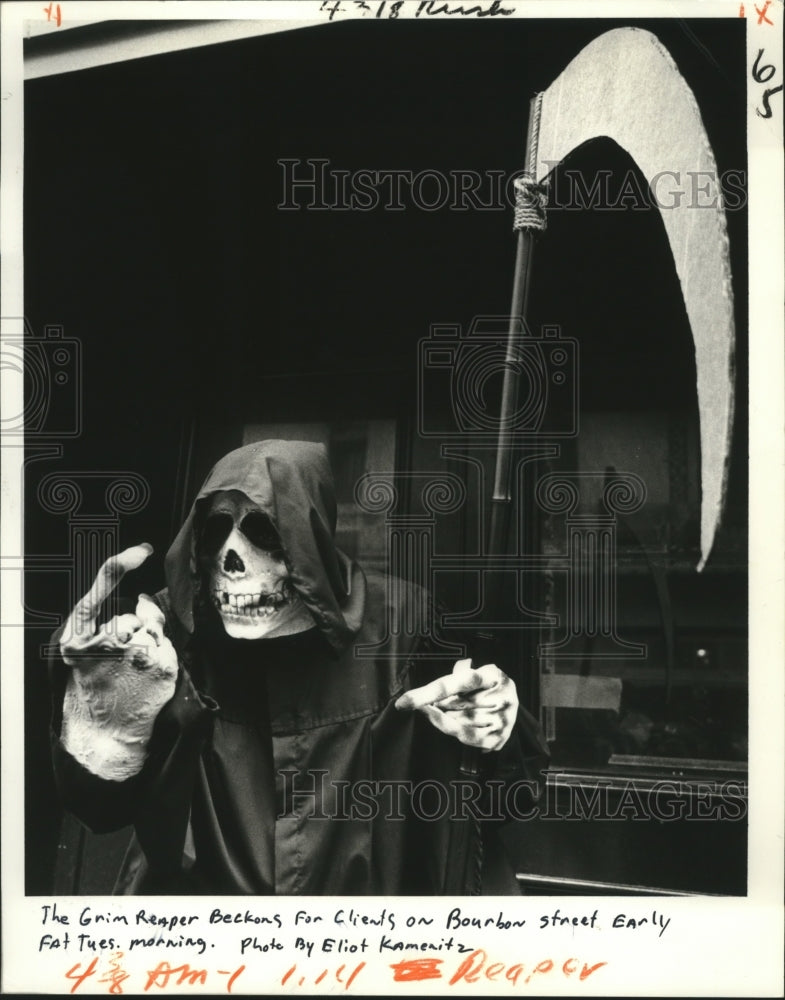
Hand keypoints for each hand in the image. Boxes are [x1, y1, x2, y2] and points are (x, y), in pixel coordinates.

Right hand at [59, 544, 177, 779]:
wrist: (104, 734)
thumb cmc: (93, 688)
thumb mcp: (81, 651)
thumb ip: (104, 619)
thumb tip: (145, 596)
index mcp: (78, 637)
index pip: (101, 586)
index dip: (121, 563)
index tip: (142, 550)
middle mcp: (108, 641)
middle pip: (134, 612)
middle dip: (134, 627)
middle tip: (120, 662)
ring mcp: (138, 653)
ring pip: (154, 628)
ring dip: (148, 642)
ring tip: (131, 672)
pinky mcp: (163, 666)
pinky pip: (168, 644)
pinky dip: (162, 655)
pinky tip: (146, 676)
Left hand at [395, 658, 517, 751]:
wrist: (513, 699)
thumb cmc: (487, 683)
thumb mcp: (476, 671)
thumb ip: (453, 679)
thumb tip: (426, 699)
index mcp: (492, 675)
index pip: (454, 684)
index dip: (427, 693)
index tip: (404, 702)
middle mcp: (501, 698)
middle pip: (452, 707)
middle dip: (438, 704)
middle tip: (438, 700)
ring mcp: (502, 720)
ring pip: (455, 724)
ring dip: (446, 717)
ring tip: (453, 709)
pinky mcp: (499, 738)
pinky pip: (464, 738)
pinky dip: (453, 730)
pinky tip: (453, 722)